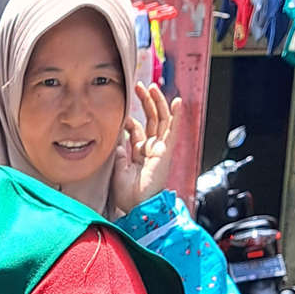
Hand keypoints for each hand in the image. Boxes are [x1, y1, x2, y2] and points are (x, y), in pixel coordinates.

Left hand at [109, 84, 182, 216]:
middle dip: (144, 102)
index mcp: (139, 154)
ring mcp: (159, 149)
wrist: (137, 207)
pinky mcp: (166, 151)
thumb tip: (117, 141)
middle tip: (137, 86)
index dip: (130, 119)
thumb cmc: (127, 195)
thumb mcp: (118, 170)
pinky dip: (175, 116)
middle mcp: (151, 149)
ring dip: (157, 102)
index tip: (123, 109)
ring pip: (160, 120)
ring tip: (151, 87)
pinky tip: (177, 101)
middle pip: (150, 121)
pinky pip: (172, 131)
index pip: (137, 131)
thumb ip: (119, 154)